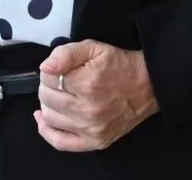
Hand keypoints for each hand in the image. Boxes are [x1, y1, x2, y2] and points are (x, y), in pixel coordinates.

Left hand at [34, 40, 158, 151]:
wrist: (148, 86)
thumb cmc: (121, 66)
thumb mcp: (94, 48)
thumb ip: (66, 53)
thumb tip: (46, 66)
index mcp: (87, 83)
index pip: (48, 77)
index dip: (49, 70)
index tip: (58, 68)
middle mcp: (88, 109)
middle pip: (47, 98)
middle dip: (49, 85)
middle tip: (61, 80)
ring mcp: (91, 128)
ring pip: (50, 118)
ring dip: (49, 104)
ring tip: (59, 95)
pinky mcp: (95, 141)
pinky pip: (61, 143)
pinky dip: (47, 132)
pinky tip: (43, 120)